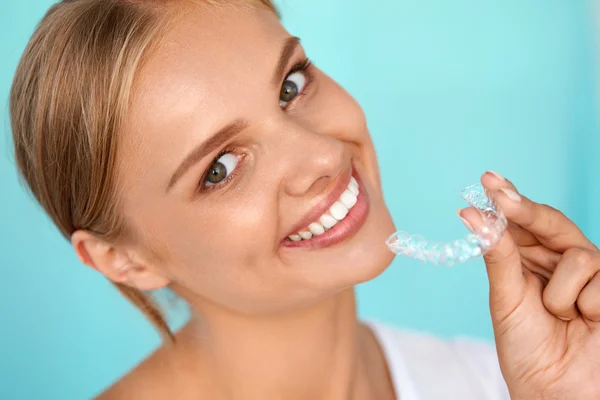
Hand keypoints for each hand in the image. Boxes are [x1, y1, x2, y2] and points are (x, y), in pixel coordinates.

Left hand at [458, 171, 599, 399]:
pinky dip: (583, 307)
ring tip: (559, 317)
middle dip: (524, 209)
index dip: (507, 201)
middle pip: (551, 223)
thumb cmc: (526, 348)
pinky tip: (584, 323)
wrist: (555, 391)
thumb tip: (472, 215)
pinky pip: (597, 281)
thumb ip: (498, 256)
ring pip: (578, 253)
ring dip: (559, 293)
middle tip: (498, 192)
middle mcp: (559, 261)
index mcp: (529, 261)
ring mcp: (589, 275)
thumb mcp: (505, 298)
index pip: (519, 224)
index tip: (488, 180)